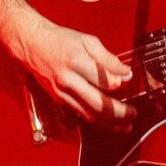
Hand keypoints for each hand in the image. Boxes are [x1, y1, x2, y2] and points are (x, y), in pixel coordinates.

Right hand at [10, 14, 135, 129]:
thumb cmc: (59, 40)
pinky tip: (106, 123)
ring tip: (125, 125)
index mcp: (75, 63)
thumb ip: (107, 59)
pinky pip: (79, 114)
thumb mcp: (88, 41)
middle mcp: (67, 81)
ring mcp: (61, 93)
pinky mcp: (58, 100)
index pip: (102, 80)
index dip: (117, 83)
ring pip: (88, 114)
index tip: (128, 81)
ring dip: (108, 123)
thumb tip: (125, 73)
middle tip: (133, 113)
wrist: (32, 43)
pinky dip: (94, 121)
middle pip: (96, 103)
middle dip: (118, 112)